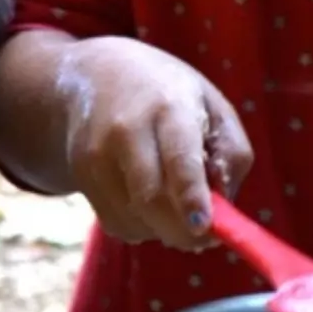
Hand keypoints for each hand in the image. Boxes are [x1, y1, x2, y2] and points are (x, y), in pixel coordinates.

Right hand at [60, 37, 254, 251]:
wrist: (96, 74)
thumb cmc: (169, 95)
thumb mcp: (213, 105)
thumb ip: (231, 153)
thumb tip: (224, 203)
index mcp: (169, 106)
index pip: (179, 157)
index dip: (191, 196)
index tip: (204, 226)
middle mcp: (127, 129)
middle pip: (151, 198)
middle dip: (182, 231)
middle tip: (205, 237)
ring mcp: (97, 153)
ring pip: (133, 218)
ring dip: (163, 229)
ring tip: (176, 207)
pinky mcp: (81, 174)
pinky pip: (116, 223)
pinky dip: (140, 227)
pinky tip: (148, 202)